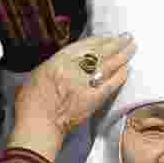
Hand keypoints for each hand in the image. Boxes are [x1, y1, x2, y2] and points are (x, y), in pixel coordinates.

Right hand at [8, 34, 135, 161]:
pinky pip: (111, 84)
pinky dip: (120, 76)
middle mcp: (73, 70)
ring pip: (108, 65)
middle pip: (99, 52)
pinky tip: (127, 69)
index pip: (83, 47)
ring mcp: (84, 84)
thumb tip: (68, 63)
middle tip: (127, 37)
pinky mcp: (93, 99)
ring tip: (132, 48)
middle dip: (115, 43)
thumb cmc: (32, 103)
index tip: (107, 37)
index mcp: (58, 62)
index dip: (98, 40)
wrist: (38, 125)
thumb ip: (55, 66)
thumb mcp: (38, 75)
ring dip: (122, 56)